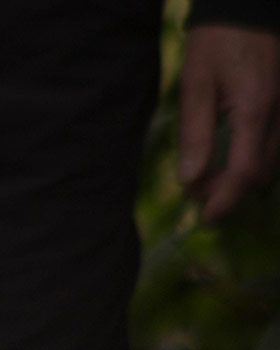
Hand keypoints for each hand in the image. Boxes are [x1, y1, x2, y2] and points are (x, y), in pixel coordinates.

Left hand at [178, 25, 279, 222]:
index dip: (225, 201)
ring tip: (210, 177)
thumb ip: (194, 133)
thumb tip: (189, 178)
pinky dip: (256, 159)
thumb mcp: (196, 85)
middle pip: (261, 173)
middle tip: (197, 192)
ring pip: (273, 161)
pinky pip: (278, 144)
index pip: (244, 174)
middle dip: (230, 191)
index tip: (205, 218)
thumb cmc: (219, 41)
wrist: (249, 7)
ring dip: (243, 177)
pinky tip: (233, 157)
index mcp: (255, 111)